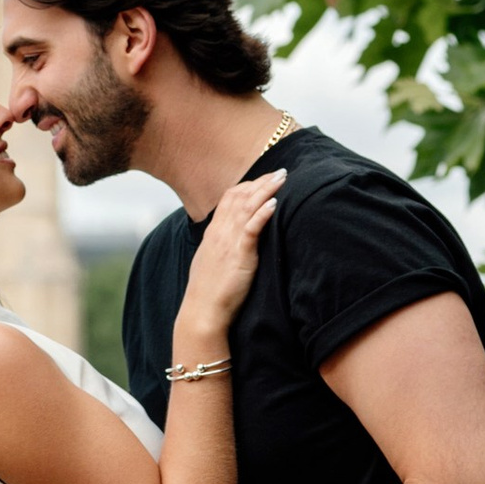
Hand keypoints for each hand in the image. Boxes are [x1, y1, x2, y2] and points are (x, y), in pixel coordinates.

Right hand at [172, 165, 285, 356]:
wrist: (202, 312)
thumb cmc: (208, 292)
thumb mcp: (212, 263)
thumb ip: (222, 248)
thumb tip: (233, 243)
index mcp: (213, 233)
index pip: (229, 199)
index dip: (248, 186)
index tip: (264, 180)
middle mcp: (219, 232)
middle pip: (240, 197)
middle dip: (261, 182)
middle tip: (280, 172)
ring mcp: (228, 242)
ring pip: (247, 207)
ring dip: (266, 189)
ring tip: (282, 178)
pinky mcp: (239, 254)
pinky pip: (251, 228)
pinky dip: (262, 213)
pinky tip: (274, 203)